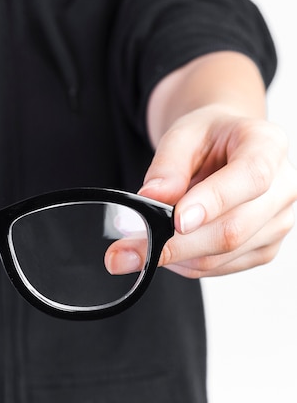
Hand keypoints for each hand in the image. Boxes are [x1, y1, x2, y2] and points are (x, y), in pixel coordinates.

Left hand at [135, 105, 296, 277]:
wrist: (225, 147)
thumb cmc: (207, 137)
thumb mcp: (182, 134)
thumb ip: (167, 165)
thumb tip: (152, 198)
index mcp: (268, 146)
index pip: (250, 178)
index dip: (212, 202)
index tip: (175, 221)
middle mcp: (284, 188)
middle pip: (232, 229)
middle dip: (172, 245)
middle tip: (122, 252)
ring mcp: (277, 223)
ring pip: (220, 256)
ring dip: (171, 257)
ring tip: (132, 247)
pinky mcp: (262, 249)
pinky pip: (217, 268)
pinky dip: (181, 263)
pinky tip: (161, 246)